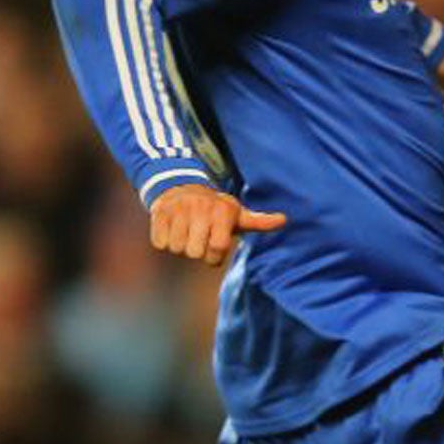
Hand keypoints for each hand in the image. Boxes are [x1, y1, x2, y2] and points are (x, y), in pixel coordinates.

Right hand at [148, 185, 286, 266]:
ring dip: (180, 245)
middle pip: (195, 253)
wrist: (181, 188)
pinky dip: (164, 241)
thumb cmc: (215, 210)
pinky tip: (172, 229)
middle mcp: (200, 208)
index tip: (214, 246)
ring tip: (186, 231)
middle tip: (198, 237)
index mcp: (221, 211)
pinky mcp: (159, 213)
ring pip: (177, 248)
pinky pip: (159, 243)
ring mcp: (178, 209)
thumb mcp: (237, 214)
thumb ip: (259, 221)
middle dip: (197, 250)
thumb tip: (284, 220)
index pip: (217, 249)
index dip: (215, 255)